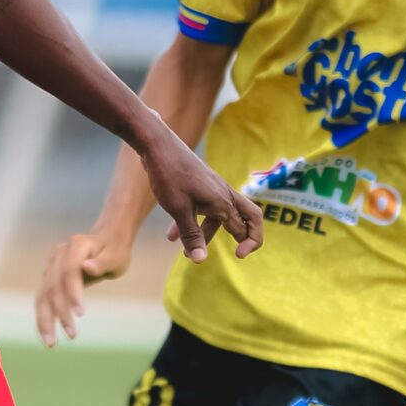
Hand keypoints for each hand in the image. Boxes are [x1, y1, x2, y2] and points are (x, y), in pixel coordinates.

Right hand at [35, 229, 129, 347]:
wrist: (106, 241)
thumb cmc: (115, 250)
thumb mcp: (116, 256)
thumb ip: (102, 263)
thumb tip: (87, 267)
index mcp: (77, 246)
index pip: (69, 271)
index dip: (73, 292)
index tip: (81, 314)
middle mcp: (59, 255)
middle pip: (53, 286)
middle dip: (60, 312)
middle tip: (72, 336)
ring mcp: (51, 267)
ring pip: (43, 295)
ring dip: (45, 320)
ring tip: (51, 344)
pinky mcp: (49, 279)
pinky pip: (43, 300)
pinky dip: (44, 318)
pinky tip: (48, 336)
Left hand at [137, 127, 262, 267]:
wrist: (157, 145)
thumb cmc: (169, 176)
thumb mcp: (179, 210)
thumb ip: (191, 235)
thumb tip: (200, 260)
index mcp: (223, 202)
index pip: (247, 227)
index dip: (248, 244)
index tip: (238, 256)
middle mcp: (223, 194)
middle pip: (247, 216)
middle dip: (245, 236)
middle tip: (240, 252)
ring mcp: (213, 189)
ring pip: (219, 216)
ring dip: (206, 234)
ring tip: (185, 251)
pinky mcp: (201, 186)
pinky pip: (204, 209)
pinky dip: (193, 223)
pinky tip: (171, 236)